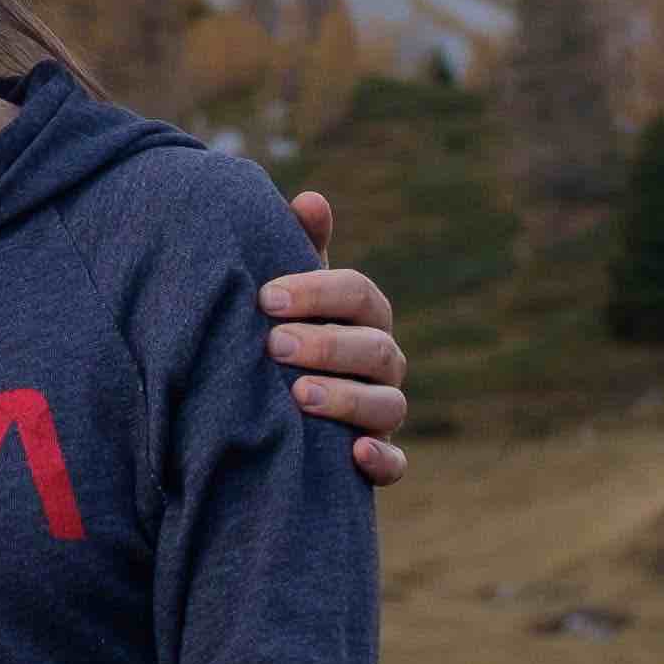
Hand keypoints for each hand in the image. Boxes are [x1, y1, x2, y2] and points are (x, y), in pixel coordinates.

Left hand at [269, 189, 410, 484]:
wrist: (277, 403)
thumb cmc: (285, 331)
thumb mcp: (288, 293)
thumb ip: (298, 246)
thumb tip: (310, 199)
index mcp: (363, 315)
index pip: (359, 294)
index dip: (318, 292)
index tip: (267, 297)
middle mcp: (383, 360)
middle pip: (376, 348)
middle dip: (328, 345)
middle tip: (275, 345)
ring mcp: (384, 411)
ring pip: (388, 404)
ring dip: (348, 398)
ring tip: (299, 395)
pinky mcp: (379, 458)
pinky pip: (396, 465)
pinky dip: (384, 462)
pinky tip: (355, 454)